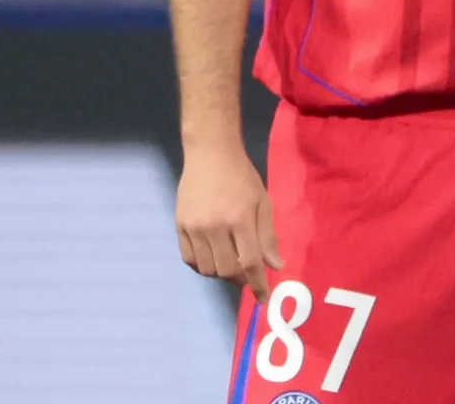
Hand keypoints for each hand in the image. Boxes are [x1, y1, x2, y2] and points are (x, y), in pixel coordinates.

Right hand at [177, 142, 281, 298]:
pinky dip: (202, 265)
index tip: (264, 299)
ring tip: (230, 262)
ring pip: (207, 268)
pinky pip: (189, 259)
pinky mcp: (179, 226)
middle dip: (240, 278)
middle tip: (247, 273)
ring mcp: (193, 228)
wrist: (210, 154)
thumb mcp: (262, 202)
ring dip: (221, 272)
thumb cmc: (242, 177)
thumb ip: (267, 236)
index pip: (250, 263)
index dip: (258, 285)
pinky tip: (212, 256)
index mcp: (239, 220)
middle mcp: (214, 227)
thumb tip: (276, 266)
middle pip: (226, 270)